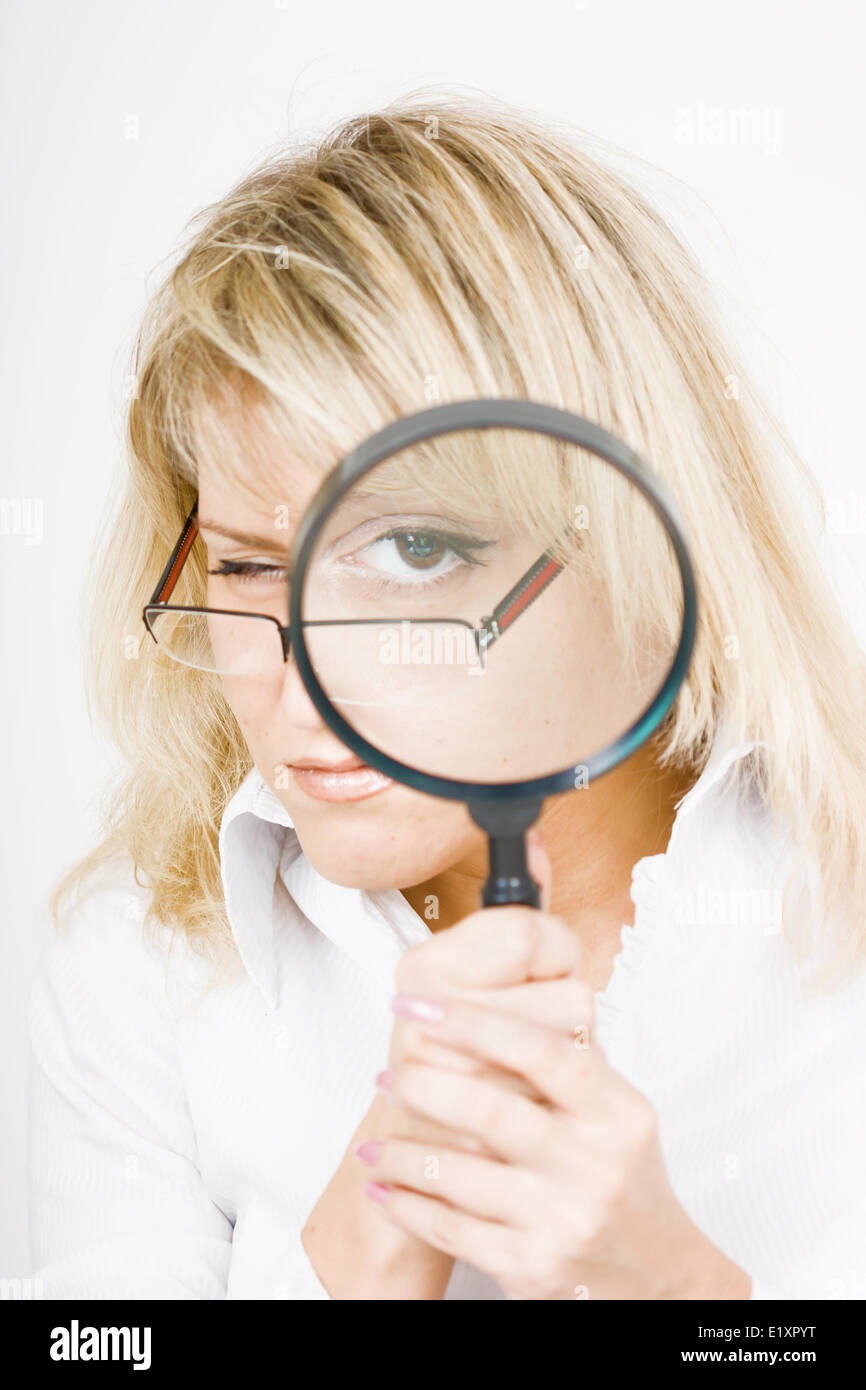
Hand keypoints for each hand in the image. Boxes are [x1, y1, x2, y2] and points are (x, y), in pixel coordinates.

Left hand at [359, 840, 751, 1300]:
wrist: (654, 1270)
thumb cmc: (620, 1168)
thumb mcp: (615, 1106)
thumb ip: (565, 1050)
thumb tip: (501, 965)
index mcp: (616, 1111)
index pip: (543, 1050)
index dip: (475, 1021)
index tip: (419, 1001)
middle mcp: (594, 1163)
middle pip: (493, 1109)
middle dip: (426, 1085)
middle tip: (388, 1070)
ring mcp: (563, 1219)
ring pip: (460, 1175)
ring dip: (403, 1153)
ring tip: (373, 1142)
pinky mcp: (532, 1267)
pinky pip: (451, 1230)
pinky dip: (408, 1207)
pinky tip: (384, 1190)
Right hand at [380, 831, 591, 1159]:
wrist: (415, 1152)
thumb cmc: (458, 1049)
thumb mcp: (482, 968)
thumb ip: (518, 908)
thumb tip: (535, 836)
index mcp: (424, 966)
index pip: (530, 932)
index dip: (552, 953)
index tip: (531, 970)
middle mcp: (428, 1015)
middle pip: (571, 994)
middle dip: (564, 1011)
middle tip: (525, 1025)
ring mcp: (453, 1076)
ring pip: (578, 1043)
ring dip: (566, 1056)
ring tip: (523, 1066)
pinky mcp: (483, 1129)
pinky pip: (567, 1094)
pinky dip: (558, 1099)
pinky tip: (526, 1101)